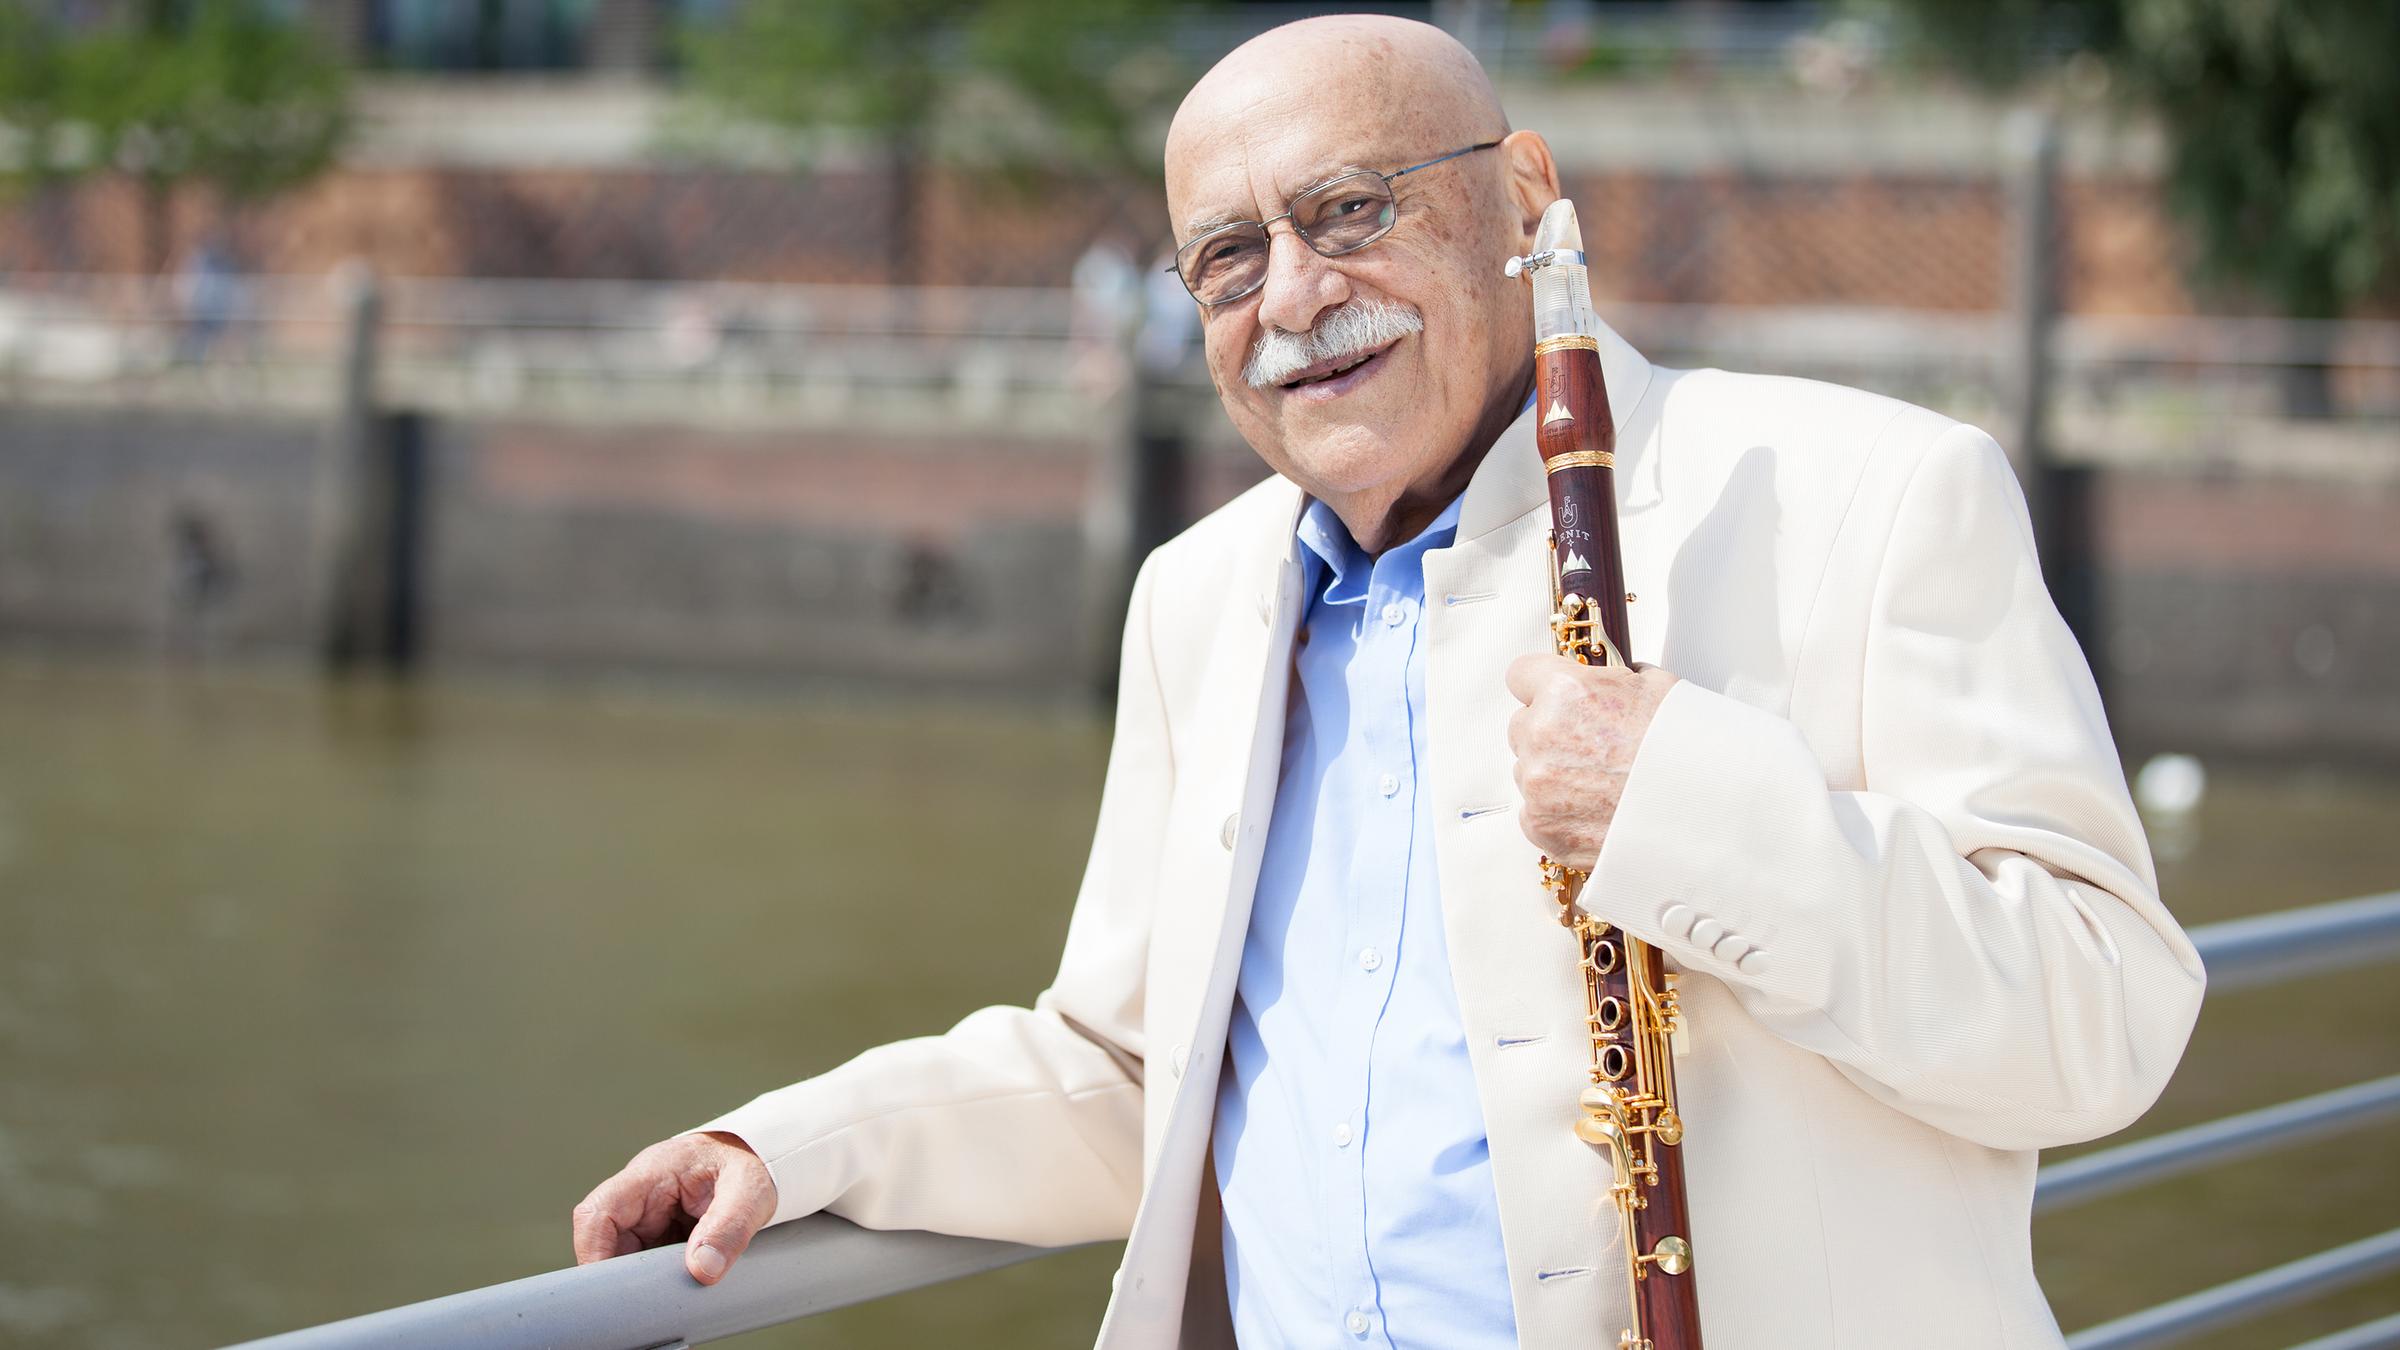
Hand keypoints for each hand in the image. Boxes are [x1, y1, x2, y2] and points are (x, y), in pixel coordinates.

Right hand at [572, 1130, 776, 1284]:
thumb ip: (729, 1227)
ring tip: (670, 1296)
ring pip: (622, 1259)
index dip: (592, 1252)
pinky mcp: (656, 1237)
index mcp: (650, 1174)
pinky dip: (656, 1281)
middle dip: (620, 1277)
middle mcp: (638, 1198)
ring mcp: (645, 1219)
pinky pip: (643, 1264)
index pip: (597, 1213)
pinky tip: (677, 1289)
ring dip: (640, 1281)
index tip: (612, 1287)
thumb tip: (703, 1269)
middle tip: (648, 1303)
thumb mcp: (749, 1190)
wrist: (756, 1159)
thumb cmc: (748, 1164)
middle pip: (603, 1243)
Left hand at [1504, 653, 1678, 872]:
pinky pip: (1534, 812)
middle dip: (1549, 734)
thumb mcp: (1656, 687)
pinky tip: (1596, 811)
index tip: (1552, 696)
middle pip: (1522, 726)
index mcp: (1565, 691)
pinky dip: (1558, 813)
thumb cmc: (1687, 747)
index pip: (1520, 674)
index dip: (1540, 686)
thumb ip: (1613, 681)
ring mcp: (1538, 784)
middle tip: (1592, 748)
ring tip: (1603, 785)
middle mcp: (1542, 734)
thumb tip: (1604, 683)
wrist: (1707, 810)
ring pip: (1528, 771)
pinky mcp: (1542, 826)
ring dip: (1553, 776)